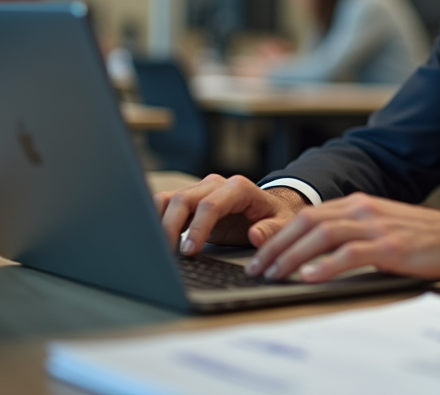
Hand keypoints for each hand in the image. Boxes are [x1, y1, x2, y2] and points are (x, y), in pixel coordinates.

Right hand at [153, 174, 308, 253]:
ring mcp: (200, 190)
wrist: (270, 209)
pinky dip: (156, 219)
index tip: (189, 251)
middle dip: (171, 227)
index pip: (210, 205)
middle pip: (183, 200)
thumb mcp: (282, 225)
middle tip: (169, 255)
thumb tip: (255, 235)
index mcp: (238, 188)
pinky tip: (157, 240)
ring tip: (159, 250)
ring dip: (159, 222)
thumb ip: (271, 230)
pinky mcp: (190, 200)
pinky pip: (165, 204)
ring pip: (168, 199)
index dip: (197, 228)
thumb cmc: (275, 217)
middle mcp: (216, 185)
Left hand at [245, 193, 439, 282]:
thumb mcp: (379, 228)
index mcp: (357, 203)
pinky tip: (310, 277)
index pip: (307, 215)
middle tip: (257, 268)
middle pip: (307, 222)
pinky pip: (350, 253)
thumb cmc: (420, 238)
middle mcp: (362, 209)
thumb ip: (350, 233)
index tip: (259, 256)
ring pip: (322, 235)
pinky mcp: (390, 246)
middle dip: (276, 246)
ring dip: (292, 256)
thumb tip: (312, 253)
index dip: (278, 235)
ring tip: (274, 274)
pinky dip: (325, 266)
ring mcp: (376, 226)